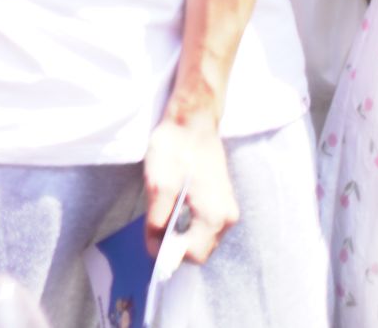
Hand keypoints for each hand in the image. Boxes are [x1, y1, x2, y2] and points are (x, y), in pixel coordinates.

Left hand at [143, 110, 237, 262]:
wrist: (192, 121)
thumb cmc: (175, 149)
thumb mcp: (158, 187)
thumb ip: (157, 222)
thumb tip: (154, 249)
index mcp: (214, 216)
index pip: (193, 255)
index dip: (169, 253)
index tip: (150, 240)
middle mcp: (227, 217)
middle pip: (200, 249)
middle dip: (176, 246)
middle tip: (153, 228)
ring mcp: (227, 208)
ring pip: (203, 238)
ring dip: (182, 234)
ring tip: (162, 215)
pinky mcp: (222, 200)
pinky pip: (205, 225)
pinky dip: (188, 224)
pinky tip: (173, 208)